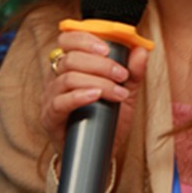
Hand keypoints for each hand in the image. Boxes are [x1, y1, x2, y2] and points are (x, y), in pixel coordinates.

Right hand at [40, 30, 149, 163]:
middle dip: (101, 64)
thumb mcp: (124, 93)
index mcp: (70, 66)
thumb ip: (133, 72)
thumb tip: (141, 50)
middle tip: (122, 74)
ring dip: (97, 81)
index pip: (67, 41)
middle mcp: (56, 79)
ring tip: (118, 92)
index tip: (108, 48)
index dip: (85, 39)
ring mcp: (51, 98)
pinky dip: (79, 96)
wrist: (99, 153)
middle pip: (71, 59)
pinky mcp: (50, 117)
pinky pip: (60, 102)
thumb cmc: (107, 120)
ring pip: (68, 78)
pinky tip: (96, 96)